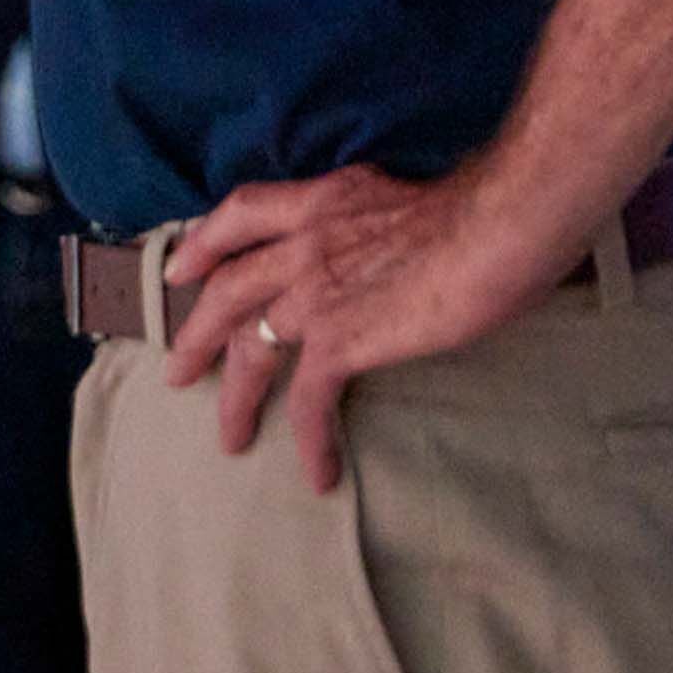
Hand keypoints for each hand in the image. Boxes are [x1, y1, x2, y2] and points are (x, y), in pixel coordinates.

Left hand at [159, 163, 550, 492]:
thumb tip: (382, 241)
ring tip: (231, 439)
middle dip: (198, 333)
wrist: (494, 228)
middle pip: (229, 290)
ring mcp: (314, 292)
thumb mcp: (399, 198)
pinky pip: (308, 399)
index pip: (241, 213)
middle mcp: (303, 242)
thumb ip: (369, 219)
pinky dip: (311, 440)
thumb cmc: (477, 211)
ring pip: (251, 348)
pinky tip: (319, 474)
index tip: (181, 270)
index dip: (205, 242)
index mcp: (320, 201)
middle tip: (177, 370)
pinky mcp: (339, 339)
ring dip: (237, 398)